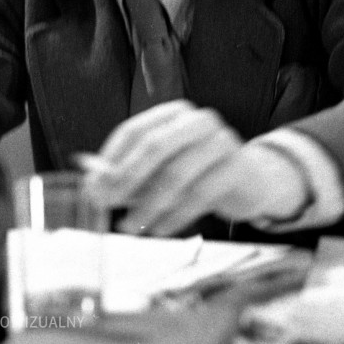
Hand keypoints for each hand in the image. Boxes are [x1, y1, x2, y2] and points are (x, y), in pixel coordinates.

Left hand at [83, 100, 308, 235]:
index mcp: (174, 113)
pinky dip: (174, 216)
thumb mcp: (162, 168)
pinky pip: (200, 195)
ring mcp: (221, 141)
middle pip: (155, 146)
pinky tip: (159, 230)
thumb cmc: (198, 172)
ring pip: (177, 174)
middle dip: (127, 178)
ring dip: (148, 204)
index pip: (134, 130)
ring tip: (129, 225)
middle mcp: (198, 120)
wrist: (252, 181)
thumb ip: (128, 173)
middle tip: (106, 204)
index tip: (93, 185)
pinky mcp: (237, 168)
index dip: (111, 159)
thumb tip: (91, 183)